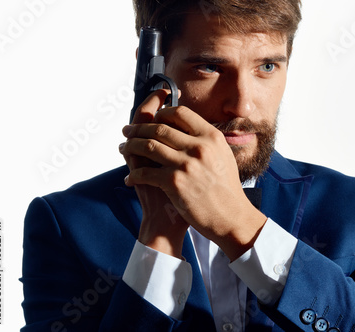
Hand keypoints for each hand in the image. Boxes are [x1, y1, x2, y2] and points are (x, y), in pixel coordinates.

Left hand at [120, 91, 266, 259]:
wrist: (230, 217)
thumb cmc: (227, 189)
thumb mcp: (223, 155)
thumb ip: (205, 140)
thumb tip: (186, 127)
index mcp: (211, 137)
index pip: (180, 113)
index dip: (162, 113)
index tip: (153, 118)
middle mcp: (199, 147)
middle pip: (160, 128)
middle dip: (139, 129)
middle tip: (128, 131)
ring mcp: (186, 164)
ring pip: (148, 146)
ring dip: (131, 146)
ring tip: (124, 148)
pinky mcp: (174, 183)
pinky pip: (145, 173)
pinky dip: (134, 175)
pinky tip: (130, 178)